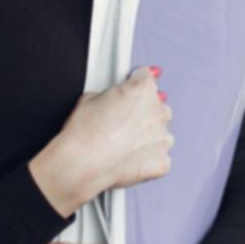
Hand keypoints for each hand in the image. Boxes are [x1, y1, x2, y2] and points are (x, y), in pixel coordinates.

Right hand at [30, 67, 171, 214]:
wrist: (81, 164)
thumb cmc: (83, 133)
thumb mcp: (90, 97)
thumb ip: (114, 92)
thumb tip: (115, 97)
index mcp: (143, 90)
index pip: (145, 79)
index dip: (133, 86)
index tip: (128, 94)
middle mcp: (158, 111)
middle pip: (155, 106)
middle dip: (141, 112)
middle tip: (120, 123)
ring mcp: (163, 137)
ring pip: (159, 132)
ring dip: (146, 135)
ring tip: (121, 144)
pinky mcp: (162, 161)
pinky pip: (159, 156)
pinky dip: (147, 158)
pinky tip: (128, 159)